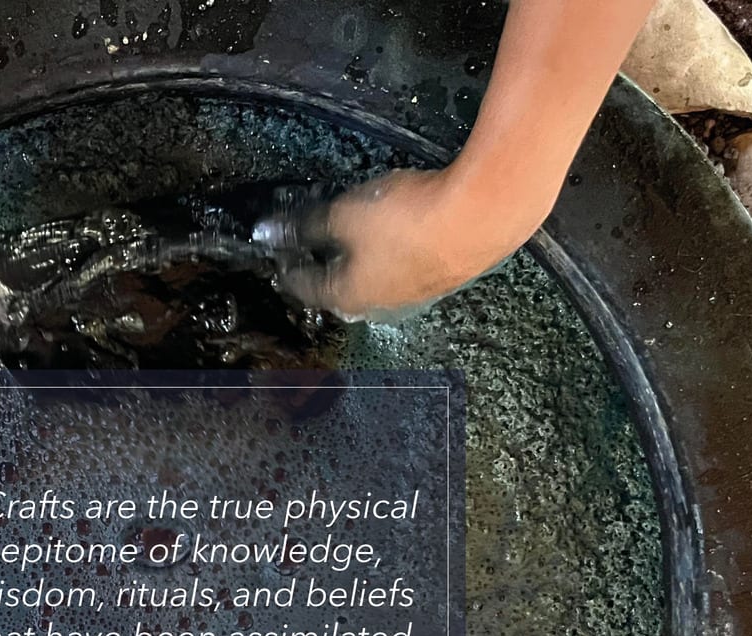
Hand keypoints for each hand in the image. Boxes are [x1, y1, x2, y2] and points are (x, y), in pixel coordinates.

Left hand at [286, 169, 547, 321]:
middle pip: (343, 288)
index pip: (306, 288)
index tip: (278, 254)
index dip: (287, 267)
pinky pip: (405, 264)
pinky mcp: (444, 274)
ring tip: (354, 237)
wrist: (483, 214)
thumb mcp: (344, 216)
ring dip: (361, 259)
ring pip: (376, 278)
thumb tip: (268, 233)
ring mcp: (416, 292)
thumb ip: (306, 226)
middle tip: (313, 249)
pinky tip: (398, 233)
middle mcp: (381, 304)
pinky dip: (392, 251)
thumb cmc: (407, 220)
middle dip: (326, 268)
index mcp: (350, 296)